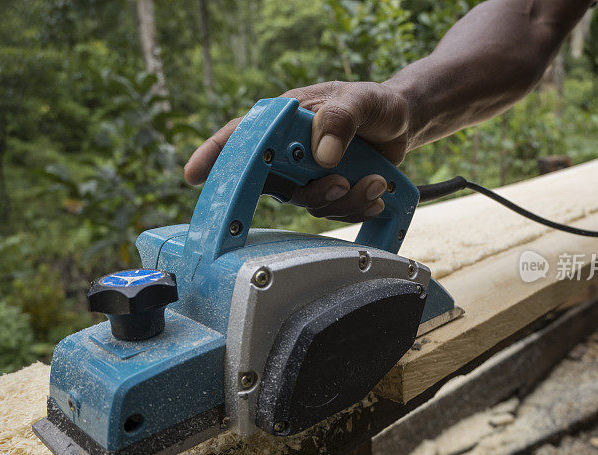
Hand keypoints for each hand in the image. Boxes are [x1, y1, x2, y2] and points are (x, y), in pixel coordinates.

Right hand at [184, 81, 411, 222]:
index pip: (241, 137)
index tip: (195, 175)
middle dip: (310, 191)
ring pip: (308, 204)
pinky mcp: (326, 192)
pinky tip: (375, 191)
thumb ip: (340, 118)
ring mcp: (306, 175)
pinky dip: (356, 207)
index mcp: (284, 121)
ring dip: (342, 199)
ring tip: (372, 180)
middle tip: (338, 182)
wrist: (401, 124)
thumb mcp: (360, 100)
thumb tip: (322, 155)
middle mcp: (289, 152)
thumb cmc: (374, 103)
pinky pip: (331, 213)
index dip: (214, 156)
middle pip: (275, 184)